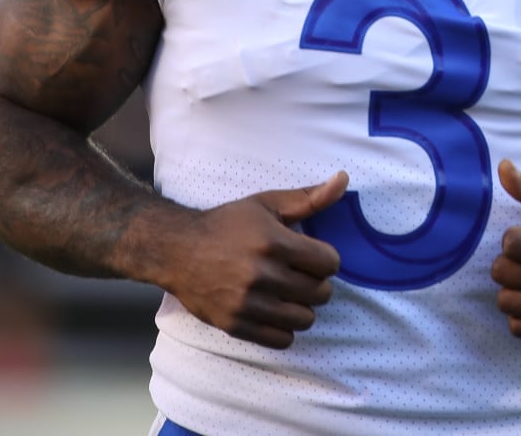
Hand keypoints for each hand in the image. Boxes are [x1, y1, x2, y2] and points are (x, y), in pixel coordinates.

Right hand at [159, 171, 347, 348]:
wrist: (177, 250)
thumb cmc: (227, 224)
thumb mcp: (267, 203)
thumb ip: (309, 197)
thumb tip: (343, 179)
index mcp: (272, 242)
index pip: (329, 263)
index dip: (327, 259)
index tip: (314, 256)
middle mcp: (261, 274)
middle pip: (320, 293)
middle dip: (317, 283)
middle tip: (302, 275)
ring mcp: (247, 303)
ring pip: (305, 319)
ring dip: (303, 307)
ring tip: (289, 293)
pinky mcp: (235, 325)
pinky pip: (282, 340)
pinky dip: (284, 328)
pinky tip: (275, 310)